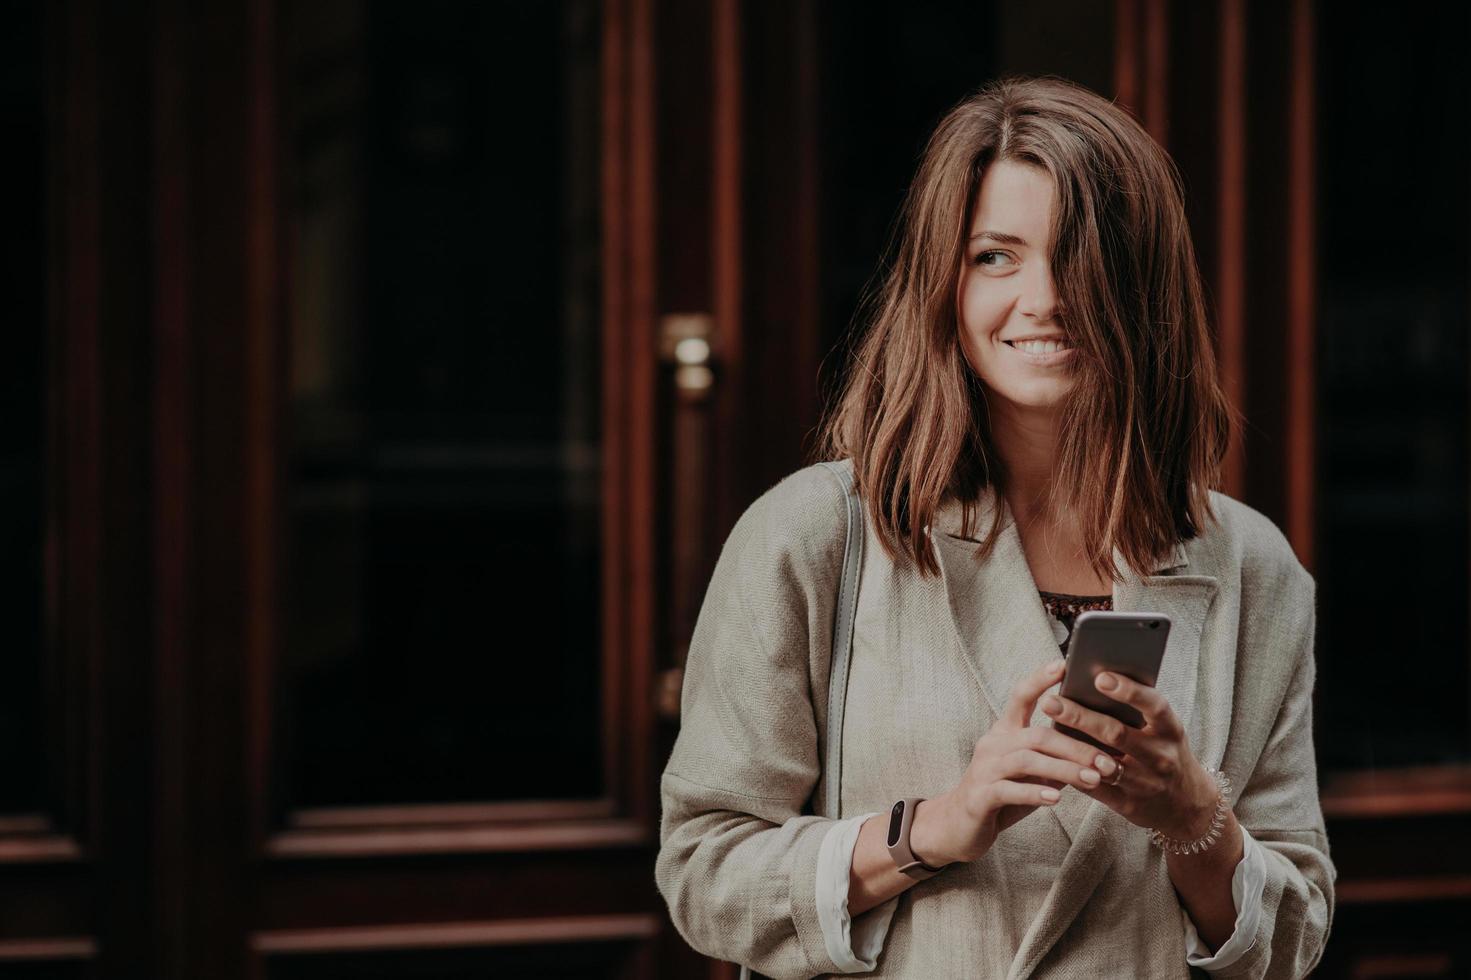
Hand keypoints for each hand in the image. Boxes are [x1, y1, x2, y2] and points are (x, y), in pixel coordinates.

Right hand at [912, 659, 1112, 866]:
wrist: (959, 826)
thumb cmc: (1003, 794)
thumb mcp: (1030, 771)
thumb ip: (1054, 757)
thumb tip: (1099, 748)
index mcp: (1005, 732)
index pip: (1021, 697)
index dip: (1040, 679)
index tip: (1063, 664)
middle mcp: (993, 744)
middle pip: (1037, 735)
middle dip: (1076, 747)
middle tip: (1107, 761)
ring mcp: (984, 769)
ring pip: (1027, 761)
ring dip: (1064, 770)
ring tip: (1093, 779)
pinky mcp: (979, 797)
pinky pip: (1009, 790)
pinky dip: (1034, 793)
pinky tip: (1055, 799)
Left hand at [1039, 671, 1218, 839]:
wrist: (1187, 804)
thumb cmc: (1165, 752)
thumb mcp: (1164, 729)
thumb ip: (1138, 709)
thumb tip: (1095, 677)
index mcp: (1171, 730)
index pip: (1154, 706)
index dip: (1129, 691)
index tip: (1100, 676)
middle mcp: (1161, 756)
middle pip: (1116, 734)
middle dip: (1080, 717)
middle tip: (1050, 701)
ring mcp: (1146, 783)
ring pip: (1103, 764)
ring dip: (1072, 748)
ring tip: (1044, 731)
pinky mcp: (1129, 805)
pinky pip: (1095, 788)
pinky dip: (1072, 773)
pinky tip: (1052, 759)